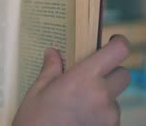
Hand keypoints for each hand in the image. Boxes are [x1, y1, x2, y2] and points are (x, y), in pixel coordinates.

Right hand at [13, 35, 130, 125]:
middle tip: (90, 78)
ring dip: (103, 97)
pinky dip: (100, 114)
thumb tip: (53, 52)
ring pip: (116, 98)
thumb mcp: (37, 91)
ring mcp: (110, 116)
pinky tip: (81, 118)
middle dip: (111, 72)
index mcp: (83, 78)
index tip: (112, 41)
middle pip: (123, 75)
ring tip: (79, 105)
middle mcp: (102, 95)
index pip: (117, 53)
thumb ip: (51, 69)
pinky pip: (111, 116)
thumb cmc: (34, 120)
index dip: (119, 43)